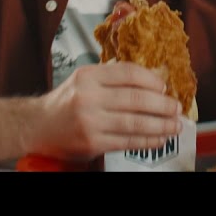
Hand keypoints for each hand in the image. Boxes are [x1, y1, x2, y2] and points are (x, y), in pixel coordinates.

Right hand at [29, 62, 182, 162]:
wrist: (38, 126)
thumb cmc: (66, 102)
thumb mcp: (84, 80)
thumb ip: (112, 78)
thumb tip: (153, 80)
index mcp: (89, 76)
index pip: (128, 73)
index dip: (152, 80)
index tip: (165, 86)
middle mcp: (88, 97)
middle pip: (135, 99)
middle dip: (162, 104)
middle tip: (177, 107)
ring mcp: (90, 121)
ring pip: (134, 123)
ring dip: (160, 125)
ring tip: (175, 125)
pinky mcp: (92, 142)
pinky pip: (127, 141)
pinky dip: (148, 140)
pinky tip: (159, 138)